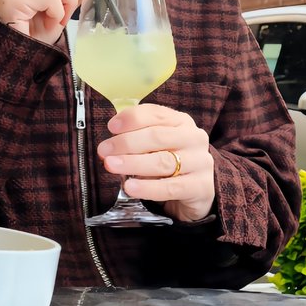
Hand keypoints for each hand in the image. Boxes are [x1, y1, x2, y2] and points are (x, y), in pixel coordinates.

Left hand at [97, 104, 214, 222]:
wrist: (198, 192)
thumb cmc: (171, 163)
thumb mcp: (157, 146)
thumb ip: (138, 138)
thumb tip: (110, 142)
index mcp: (182, 122)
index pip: (156, 114)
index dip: (132, 119)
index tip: (111, 127)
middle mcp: (194, 138)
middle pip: (157, 136)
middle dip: (126, 143)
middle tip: (104, 151)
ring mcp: (200, 162)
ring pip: (163, 161)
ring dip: (133, 163)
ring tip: (111, 165)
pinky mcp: (201, 187)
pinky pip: (170, 187)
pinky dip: (148, 188)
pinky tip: (130, 187)